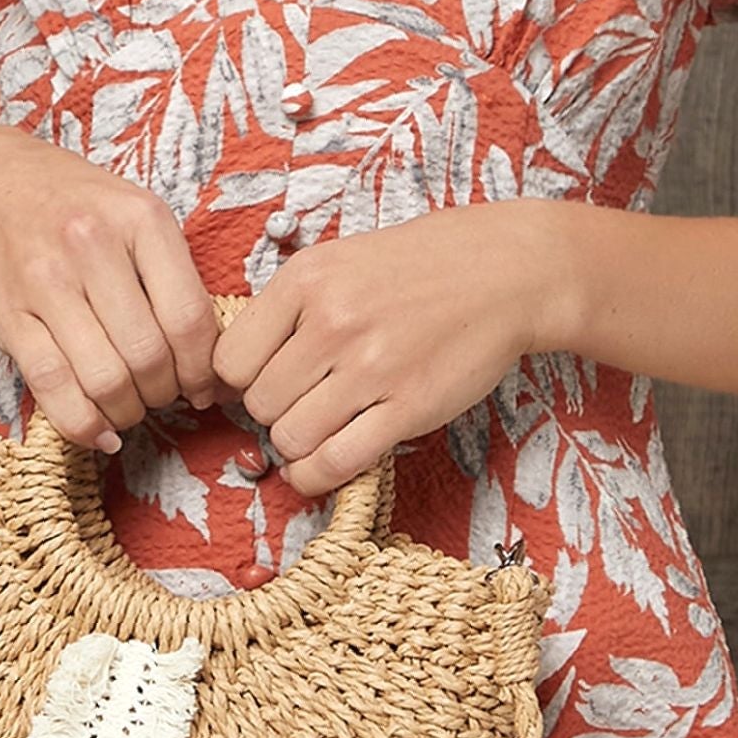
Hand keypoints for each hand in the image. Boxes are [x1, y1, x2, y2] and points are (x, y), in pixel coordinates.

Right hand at [0, 124, 236, 451]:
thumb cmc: (77, 211)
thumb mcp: (137, 219)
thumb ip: (176, 282)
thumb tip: (217, 370)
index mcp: (140, 219)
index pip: (189, 318)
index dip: (202, 371)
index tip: (202, 389)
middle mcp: (92, 244)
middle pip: (148, 356)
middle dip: (164, 394)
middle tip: (160, 396)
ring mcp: (46, 282)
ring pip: (104, 379)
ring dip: (126, 412)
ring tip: (129, 409)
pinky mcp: (10, 316)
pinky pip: (54, 387)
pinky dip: (83, 424)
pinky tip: (99, 432)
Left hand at [210, 202, 560, 496]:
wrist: (507, 271)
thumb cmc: (420, 266)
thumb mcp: (340, 260)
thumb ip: (288, 307)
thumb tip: (235, 371)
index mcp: (307, 279)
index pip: (230, 360)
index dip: (242, 382)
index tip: (266, 381)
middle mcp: (333, 321)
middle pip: (260, 405)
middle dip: (275, 414)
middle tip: (304, 403)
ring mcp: (371, 368)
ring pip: (290, 439)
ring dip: (298, 447)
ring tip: (321, 428)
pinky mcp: (408, 408)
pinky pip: (334, 463)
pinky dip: (316, 477)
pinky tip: (321, 467)